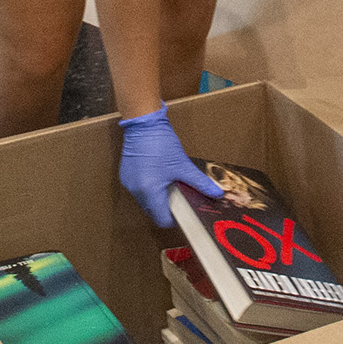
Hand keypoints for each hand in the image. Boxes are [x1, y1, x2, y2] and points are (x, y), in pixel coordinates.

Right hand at [117, 105, 222, 225]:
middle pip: (153, 211)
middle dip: (167, 208)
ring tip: (171, 185)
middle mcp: (136, 191)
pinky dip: (150, 189)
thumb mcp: (183, 165)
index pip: (161, 219)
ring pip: (145, 201)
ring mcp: (129, 183)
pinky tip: (160, 176)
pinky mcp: (126, 175)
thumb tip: (216, 194)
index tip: (184, 212)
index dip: (174, 219)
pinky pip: (139, 190)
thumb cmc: (161, 143)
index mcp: (149, 191)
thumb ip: (200, 183)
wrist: (143, 123)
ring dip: (158, 198)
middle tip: (181, 198)